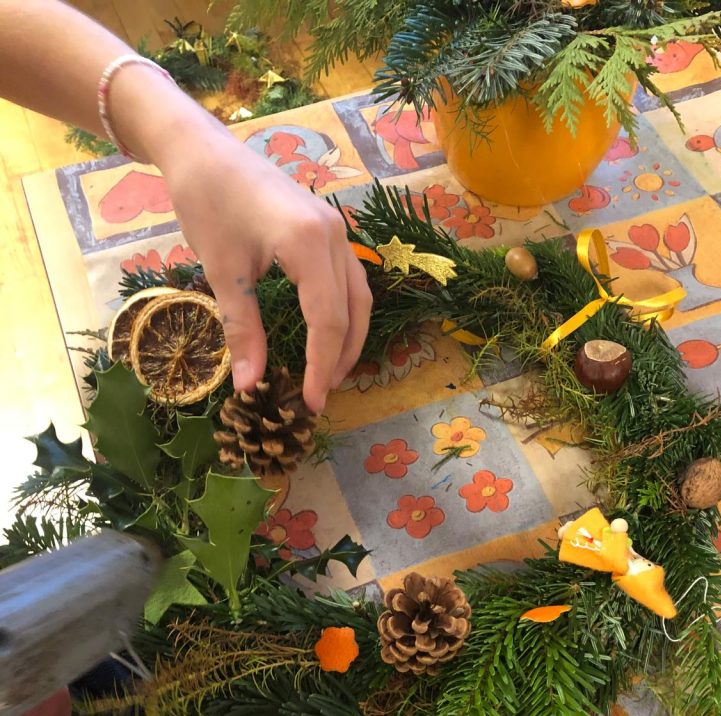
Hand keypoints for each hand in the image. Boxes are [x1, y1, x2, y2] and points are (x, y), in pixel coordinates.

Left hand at [156, 122, 371, 412]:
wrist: (201, 148)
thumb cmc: (207, 202)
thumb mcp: (223, 272)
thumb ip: (242, 330)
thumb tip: (248, 386)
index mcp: (310, 244)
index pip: (328, 321)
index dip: (321, 367)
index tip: (309, 403)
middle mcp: (335, 236)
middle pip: (352, 311)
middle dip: (340, 358)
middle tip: (320, 395)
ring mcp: (336, 229)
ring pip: (358, 295)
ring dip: (348, 337)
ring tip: (328, 372)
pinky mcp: (328, 227)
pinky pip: (348, 279)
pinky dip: (344, 312)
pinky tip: (327, 332)